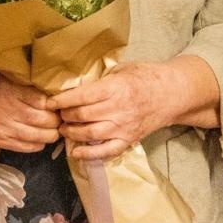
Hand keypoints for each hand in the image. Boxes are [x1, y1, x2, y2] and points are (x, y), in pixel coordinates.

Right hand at [0, 75, 60, 152]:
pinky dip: (37, 144)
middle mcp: (5, 110)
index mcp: (9, 90)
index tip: (62, 103)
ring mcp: (1, 128)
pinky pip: (24, 147)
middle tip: (61, 118)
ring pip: (36, 136)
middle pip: (42, 120)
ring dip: (50, 135)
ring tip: (55, 130)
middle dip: (56, 121)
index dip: (56, 104)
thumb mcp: (6, 78)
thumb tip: (55, 90)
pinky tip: (41, 139)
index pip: (42, 100)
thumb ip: (27, 84)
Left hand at [51, 61, 176, 161]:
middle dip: (65, 115)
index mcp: (116, 88)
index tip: (50, 101)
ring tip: (63, 129)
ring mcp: (124, 127)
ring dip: (72, 133)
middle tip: (57, 114)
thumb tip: (76, 83)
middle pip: (83, 115)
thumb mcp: (123, 68)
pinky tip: (75, 152)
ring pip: (90, 133)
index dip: (62, 100)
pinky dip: (88, 154)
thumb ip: (101, 77)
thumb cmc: (146, 76)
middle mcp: (119, 109)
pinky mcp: (128, 140)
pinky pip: (106, 151)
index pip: (83, 96)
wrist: (172, 93)